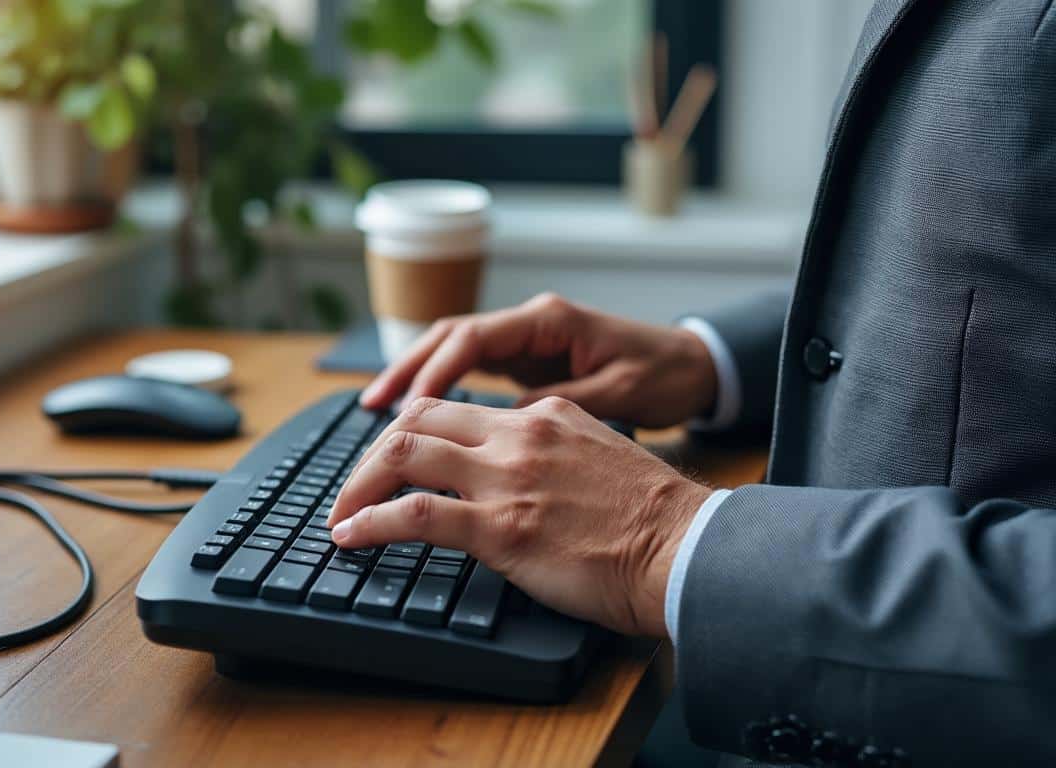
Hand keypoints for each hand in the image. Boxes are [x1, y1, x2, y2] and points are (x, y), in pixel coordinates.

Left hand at [327, 395, 712, 637]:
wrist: (688, 548)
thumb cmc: (654, 521)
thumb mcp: (598, 458)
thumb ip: (552, 453)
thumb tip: (519, 475)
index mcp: (543, 416)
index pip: (455, 410)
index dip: (410, 433)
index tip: (389, 461)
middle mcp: (519, 434)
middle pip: (417, 420)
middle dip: (372, 454)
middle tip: (353, 488)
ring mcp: (507, 477)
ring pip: (403, 454)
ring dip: (358, 484)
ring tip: (340, 513)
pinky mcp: (501, 526)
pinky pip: (414, 514)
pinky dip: (370, 522)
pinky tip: (350, 536)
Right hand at [360, 292, 718, 428]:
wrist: (699, 370)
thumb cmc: (666, 378)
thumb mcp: (618, 396)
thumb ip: (558, 408)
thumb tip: (498, 428)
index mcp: (549, 322)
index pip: (472, 338)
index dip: (431, 371)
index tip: (403, 410)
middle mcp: (532, 325)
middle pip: (450, 338)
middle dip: (406, 369)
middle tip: (369, 407)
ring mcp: (529, 343)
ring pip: (455, 352)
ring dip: (416, 379)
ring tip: (376, 411)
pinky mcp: (531, 365)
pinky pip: (474, 372)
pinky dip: (443, 391)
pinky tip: (420, 420)